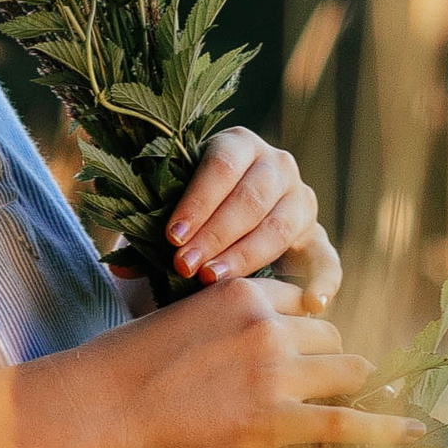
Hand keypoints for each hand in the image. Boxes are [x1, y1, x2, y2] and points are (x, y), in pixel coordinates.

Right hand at [73, 278, 424, 447]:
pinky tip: (418, 433)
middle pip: (329, 335)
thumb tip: (236, 337)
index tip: (293, 348)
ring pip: (348, 370)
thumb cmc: (125, 361)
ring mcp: (274, 372)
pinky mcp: (275, 420)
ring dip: (348, 386)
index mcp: (240, 290)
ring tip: (350, 401)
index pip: (299, 302)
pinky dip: (389, 429)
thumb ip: (217, 315)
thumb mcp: (175, 314)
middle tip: (305, 384)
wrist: (102, 402)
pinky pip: (349, 422)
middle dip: (323, 359)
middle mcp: (266, 324)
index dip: (297, 329)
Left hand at [158, 127, 339, 311]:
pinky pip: (327, 258)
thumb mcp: (168, 208)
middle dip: (214, 235)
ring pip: (279, 226)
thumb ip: (142, 228)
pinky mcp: (317, 237)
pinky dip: (324, 279)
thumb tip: (120, 266)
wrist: (228, 219)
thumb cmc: (189, 212)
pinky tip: (312, 302)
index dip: (197, 201)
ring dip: (245, 256)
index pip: (221, 166)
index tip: (172, 236)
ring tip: (214, 282)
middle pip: (250, 199)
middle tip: (185, 265)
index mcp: (237, 145)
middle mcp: (276, 166)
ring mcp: (301, 200)